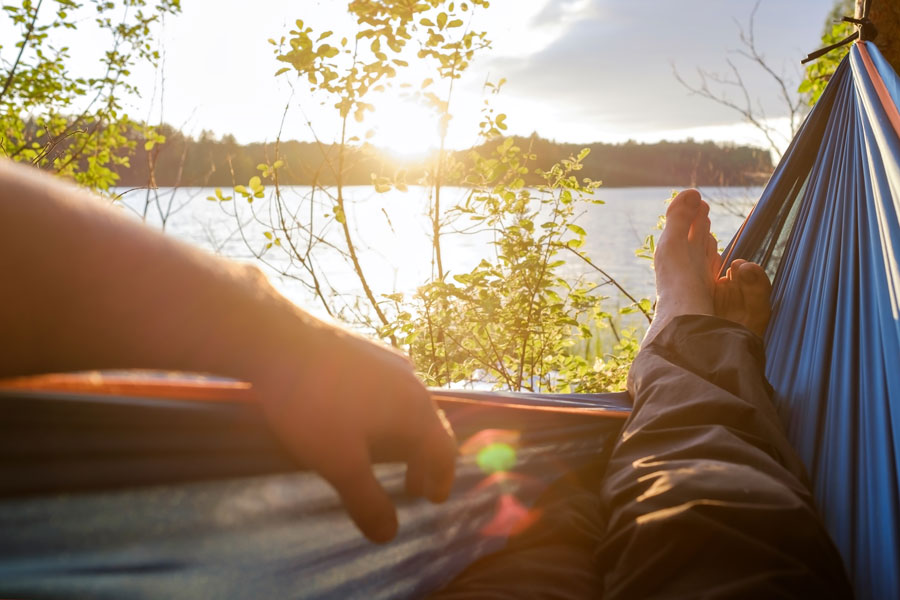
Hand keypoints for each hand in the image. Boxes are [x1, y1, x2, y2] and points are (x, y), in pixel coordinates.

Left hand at [250, 319, 456, 542]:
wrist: (277, 336)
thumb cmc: (314, 403)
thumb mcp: (339, 462)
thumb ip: (366, 500)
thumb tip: (389, 536)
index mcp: (415, 409)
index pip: (445, 449)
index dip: (442, 478)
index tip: (434, 498)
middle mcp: (411, 381)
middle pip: (430, 424)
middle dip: (423, 459)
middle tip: (412, 485)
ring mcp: (388, 358)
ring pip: (408, 403)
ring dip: (404, 434)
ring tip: (385, 451)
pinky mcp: (363, 345)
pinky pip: (388, 385)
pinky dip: (387, 410)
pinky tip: (360, 413)